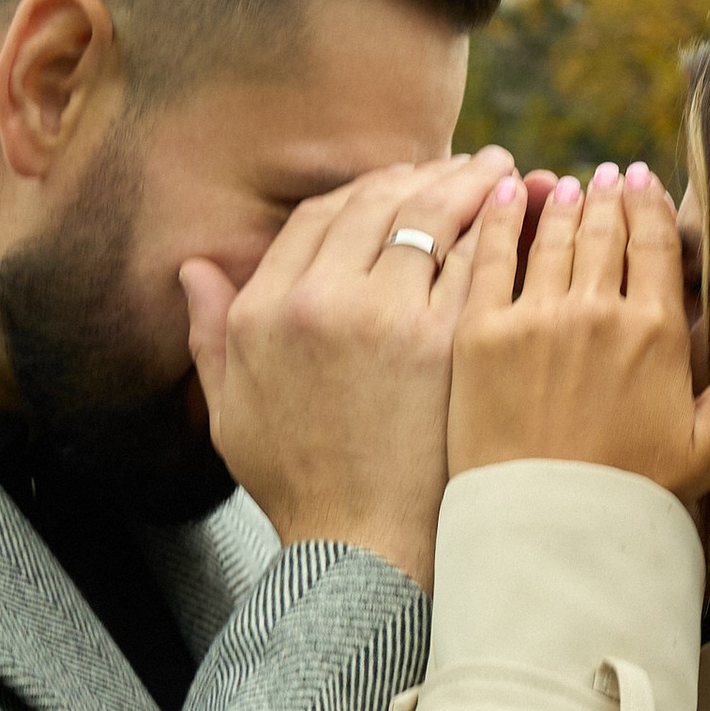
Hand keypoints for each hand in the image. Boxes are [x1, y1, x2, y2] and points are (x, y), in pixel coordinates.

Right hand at [180, 152, 511, 587]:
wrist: (361, 547)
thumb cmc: (299, 486)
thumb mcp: (230, 413)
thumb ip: (210, 333)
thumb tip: (193, 268)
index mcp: (265, 309)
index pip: (317, 215)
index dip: (362, 191)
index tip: (399, 185)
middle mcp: (319, 299)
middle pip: (376, 201)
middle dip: (423, 172)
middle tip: (464, 163)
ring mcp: (383, 315)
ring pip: (429, 215)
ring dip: (467, 183)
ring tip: (498, 171)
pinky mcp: (443, 340)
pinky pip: (472, 257)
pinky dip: (496, 228)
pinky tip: (516, 217)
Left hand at [447, 160, 709, 501]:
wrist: (550, 533)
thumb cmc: (633, 495)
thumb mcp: (707, 446)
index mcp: (655, 333)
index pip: (655, 243)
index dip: (648, 203)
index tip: (642, 179)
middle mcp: (598, 313)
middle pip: (603, 229)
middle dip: (605, 195)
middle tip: (605, 175)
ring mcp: (536, 320)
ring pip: (552, 235)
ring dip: (560, 202)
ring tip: (566, 185)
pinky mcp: (480, 334)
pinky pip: (491, 257)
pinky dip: (500, 220)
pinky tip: (505, 197)